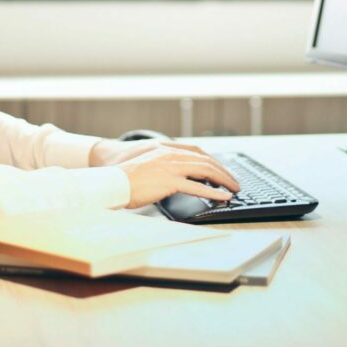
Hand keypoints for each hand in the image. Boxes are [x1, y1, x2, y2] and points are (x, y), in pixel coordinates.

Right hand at [90, 140, 241, 207]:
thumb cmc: (125, 177)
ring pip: (205, 171)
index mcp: (165, 148)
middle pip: (205, 160)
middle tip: (234, 181)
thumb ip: (164, 165)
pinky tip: (223, 197)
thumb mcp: (147, 163)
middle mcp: (170, 154)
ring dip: (223, 180)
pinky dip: (213, 192)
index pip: (197, 151)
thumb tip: (177, 176)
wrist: (112, 181)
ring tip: (234, 189)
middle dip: (223, 171)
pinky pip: (197, 187)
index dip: (212, 160)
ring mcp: (171, 167)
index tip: (221, 169)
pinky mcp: (169, 182)